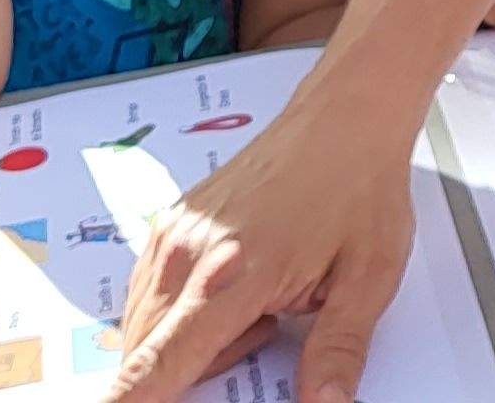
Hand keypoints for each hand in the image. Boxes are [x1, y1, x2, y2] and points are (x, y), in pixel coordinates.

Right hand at [105, 104, 414, 402]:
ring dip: (189, 339)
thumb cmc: (358, 189)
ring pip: (148, 324)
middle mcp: (190, 253)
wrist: (343, 119)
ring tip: (262, 303)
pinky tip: (235, 286)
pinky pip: (153, 292)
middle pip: (148, 351)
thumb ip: (337, 350)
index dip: (128, 398)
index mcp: (236, 274)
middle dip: (190, 372)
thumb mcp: (367, 279)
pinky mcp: (170, 225)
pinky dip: (183, 310)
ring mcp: (174, 235)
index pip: (161, 361)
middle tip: (265, 331)